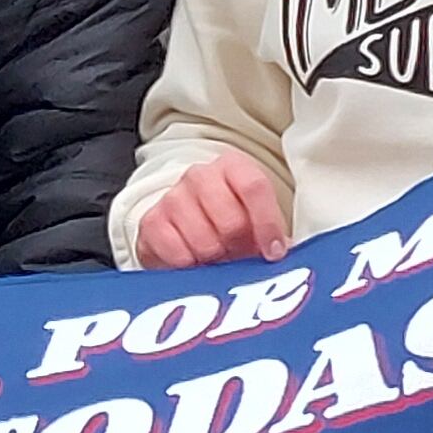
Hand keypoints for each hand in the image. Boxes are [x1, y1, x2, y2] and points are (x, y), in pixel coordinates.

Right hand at [131, 149, 286, 268]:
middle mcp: (200, 176)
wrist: (183, 230)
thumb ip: (271, 235)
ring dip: (213, 257)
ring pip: (204, 240)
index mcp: (232, 167)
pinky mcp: (151, 222)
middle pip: (230, 219)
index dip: (268, 223)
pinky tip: (193, 260)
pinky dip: (189, 265)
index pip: (254, 187)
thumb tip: (281, 253)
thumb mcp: (255, 224)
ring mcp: (172, 197)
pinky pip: (177, 253)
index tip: (274, 252)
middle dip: (238, 246)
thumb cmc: (227, 227)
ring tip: (214, 256)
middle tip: (237, 253)